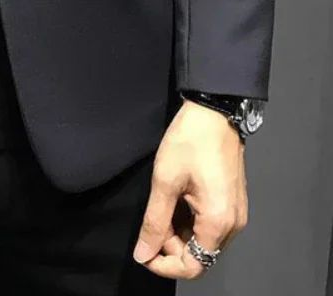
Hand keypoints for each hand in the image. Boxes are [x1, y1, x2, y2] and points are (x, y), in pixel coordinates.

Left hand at [132, 99, 247, 279]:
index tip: (144, 250)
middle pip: (200, 255)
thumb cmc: (190, 141)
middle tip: (151, 223)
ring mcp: (235, 213)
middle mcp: (233, 224)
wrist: (214, 112)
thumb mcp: (165, 181)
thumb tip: (143, 254)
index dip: (164, 265)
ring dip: (179, 234)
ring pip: (204, 241)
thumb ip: (154, 222)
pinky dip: (190, 222)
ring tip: (161, 208)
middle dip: (171, 247)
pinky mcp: (232, 202)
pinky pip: (210, 226)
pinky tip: (175, 202)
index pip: (193, 267)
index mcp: (219, 223)